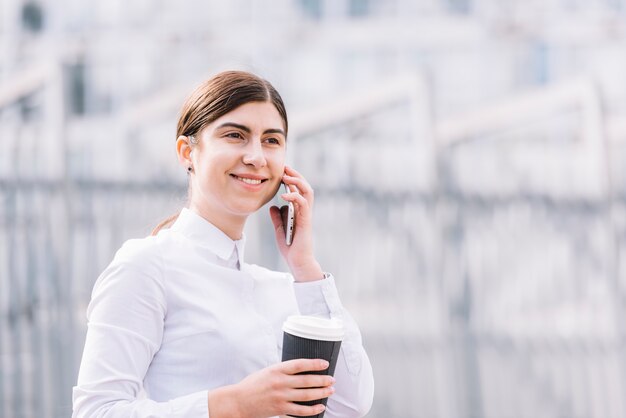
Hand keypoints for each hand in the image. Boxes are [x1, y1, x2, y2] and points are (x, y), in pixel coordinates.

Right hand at [208, 359, 334, 417]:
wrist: (238, 401)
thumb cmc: (252, 385)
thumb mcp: (267, 371)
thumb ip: (283, 370)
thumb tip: (301, 369)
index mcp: (277, 370)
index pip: (300, 364)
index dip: (315, 364)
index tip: (325, 363)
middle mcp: (280, 382)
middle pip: (307, 380)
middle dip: (323, 380)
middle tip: (332, 379)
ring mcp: (281, 396)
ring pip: (307, 395)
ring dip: (321, 393)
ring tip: (330, 391)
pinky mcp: (280, 409)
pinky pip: (301, 411)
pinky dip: (312, 409)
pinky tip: (320, 407)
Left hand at [269, 166, 323, 281]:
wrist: (297, 261)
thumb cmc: (290, 246)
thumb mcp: (279, 229)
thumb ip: (277, 217)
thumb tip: (272, 206)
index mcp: (299, 211)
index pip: (298, 190)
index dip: (291, 179)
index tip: (282, 171)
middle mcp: (304, 210)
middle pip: (304, 186)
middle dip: (295, 175)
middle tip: (285, 167)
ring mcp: (306, 215)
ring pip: (307, 191)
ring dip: (297, 181)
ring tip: (286, 176)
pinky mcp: (306, 221)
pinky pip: (303, 204)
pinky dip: (294, 197)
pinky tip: (284, 196)